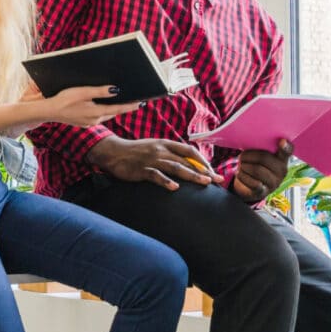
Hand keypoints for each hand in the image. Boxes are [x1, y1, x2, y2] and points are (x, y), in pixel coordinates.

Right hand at [39, 86, 140, 127]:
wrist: (49, 111)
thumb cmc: (64, 99)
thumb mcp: (83, 92)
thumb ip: (100, 91)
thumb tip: (116, 90)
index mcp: (96, 113)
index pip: (118, 109)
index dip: (130, 106)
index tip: (141, 103)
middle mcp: (94, 120)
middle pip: (113, 113)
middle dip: (122, 107)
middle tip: (133, 100)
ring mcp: (88, 123)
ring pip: (105, 115)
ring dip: (112, 109)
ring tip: (120, 102)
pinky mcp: (83, 123)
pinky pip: (97, 117)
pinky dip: (103, 111)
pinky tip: (102, 106)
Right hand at [86, 137, 223, 190]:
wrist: (113, 152)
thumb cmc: (135, 152)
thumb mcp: (154, 148)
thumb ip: (169, 154)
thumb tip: (186, 163)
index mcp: (165, 144)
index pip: (189, 151)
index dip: (203, 161)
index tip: (213, 171)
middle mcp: (161, 150)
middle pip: (186, 161)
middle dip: (204, 170)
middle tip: (218, 180)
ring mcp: (152, 159)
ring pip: (176, 167)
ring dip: (192, 175)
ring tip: (205, 182)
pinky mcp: (142, 169)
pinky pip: (156, 176)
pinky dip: (166, 181)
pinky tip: (175, 188)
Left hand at [229, 139, 292, 202]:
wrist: (249, 188)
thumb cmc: (255, 166)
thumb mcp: (260, 157)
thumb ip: (260, 148)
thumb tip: (253, 137)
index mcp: (281, 159)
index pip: (288, 151)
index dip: (286, 146)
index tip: (282, 141)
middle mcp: (282, 171)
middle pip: (263, 158)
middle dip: (248, 156)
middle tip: (241, 157)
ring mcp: (274, 183)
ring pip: (256, 170)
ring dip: (243, 166)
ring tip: (241, 166)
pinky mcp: (264, 192)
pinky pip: (253, 183)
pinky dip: (242, 177)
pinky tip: (240, 174)